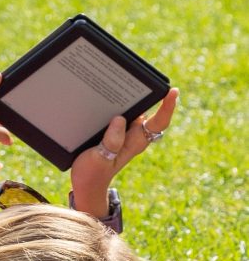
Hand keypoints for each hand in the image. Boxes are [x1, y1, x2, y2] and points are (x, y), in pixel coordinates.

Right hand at [70, 88, 178, 219]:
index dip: (167, 108)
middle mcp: (134, 136)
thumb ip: (111, 142)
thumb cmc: (94, 173)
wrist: (87, 184)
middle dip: (151, 95)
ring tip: (125, 80)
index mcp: (135, 142)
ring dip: (133, 98)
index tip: (172, 91)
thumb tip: (120, 120)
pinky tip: (108, 93)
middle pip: (150, 113)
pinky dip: (119, 103)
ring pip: (135, 112)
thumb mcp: (100, 159)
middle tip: (144, 76)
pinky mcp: (114, 132)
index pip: (158, 123)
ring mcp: (125, 133)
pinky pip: (122, 114)